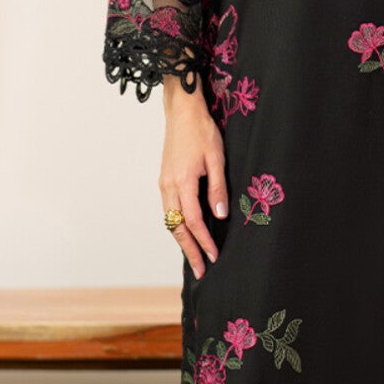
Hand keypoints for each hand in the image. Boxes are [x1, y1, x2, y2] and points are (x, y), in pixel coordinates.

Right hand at [160, 75, 227, 278]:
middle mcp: (168, 187)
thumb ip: (218, 187)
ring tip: (194, 258)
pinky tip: (186, 234)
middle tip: (201, 271)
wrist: (181, 112)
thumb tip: (220, 215)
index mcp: (182, 182)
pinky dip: (177, 226)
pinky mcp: (164, 181)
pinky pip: (168, 211)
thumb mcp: (216, 158)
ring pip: (170, 221)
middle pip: (176, 227)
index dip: (204, 241)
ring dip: (182, 241)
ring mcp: (164, 184)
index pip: (194, 220)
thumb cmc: (201, 131)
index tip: (214, 257)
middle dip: (189, 250)